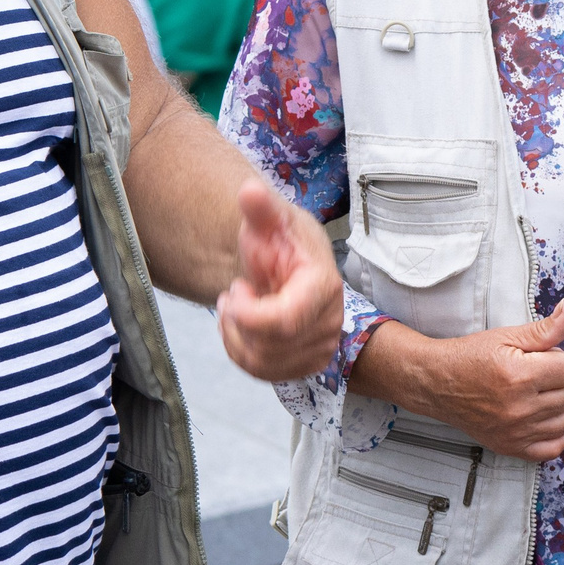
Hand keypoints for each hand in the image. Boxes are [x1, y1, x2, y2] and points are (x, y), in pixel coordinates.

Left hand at [216, 180, 344, 381]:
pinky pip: (264, 373)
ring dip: (236, 336)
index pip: (285, 320)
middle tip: (237, 291)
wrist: (290, 264)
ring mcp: (321, 347)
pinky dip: (242, 352)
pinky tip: (241, 327)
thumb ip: (260, 208)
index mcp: (324, 286)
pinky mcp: (307, 364)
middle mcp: (330, 321)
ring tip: (237, 307)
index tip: (233, 291)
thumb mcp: (268, 220)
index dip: (249, 314)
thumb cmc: (279, 241)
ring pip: (263, 363)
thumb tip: (251, 191)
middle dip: (239, 320)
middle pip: (270, 345)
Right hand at [375, 302, 563, 461]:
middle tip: (534, 375)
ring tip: (536, 396)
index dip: (556, 359)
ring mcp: (516, 432)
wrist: (438, 383)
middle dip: (556, 381)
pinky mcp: (511, 448)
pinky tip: (543, 419)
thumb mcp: (506, 336)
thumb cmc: (470, 356)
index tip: (539, 359)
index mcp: (520, 375)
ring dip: (557, 406)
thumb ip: (544, 328)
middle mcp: (520, 408)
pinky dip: (555, 434)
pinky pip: (554, 449)